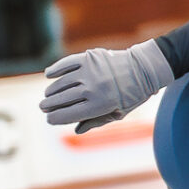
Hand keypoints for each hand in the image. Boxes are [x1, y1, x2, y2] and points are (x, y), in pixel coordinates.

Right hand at [39, 40, 173, 132]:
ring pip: (61, 83)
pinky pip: (66, 64)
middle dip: (49, 105)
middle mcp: (93, 88)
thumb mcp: (119, 112)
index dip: (55, 118)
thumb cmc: (133, 95)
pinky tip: (49, 75)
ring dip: (52, 90)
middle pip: (62, 99)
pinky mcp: (89, 57)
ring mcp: (90, 71)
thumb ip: (97, 121)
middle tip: (44, 107)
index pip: (68, 114)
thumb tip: (77, 131)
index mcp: (100, 105)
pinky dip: (56, 69)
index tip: (50, 119)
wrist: (145, 69)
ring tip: (48, 95)